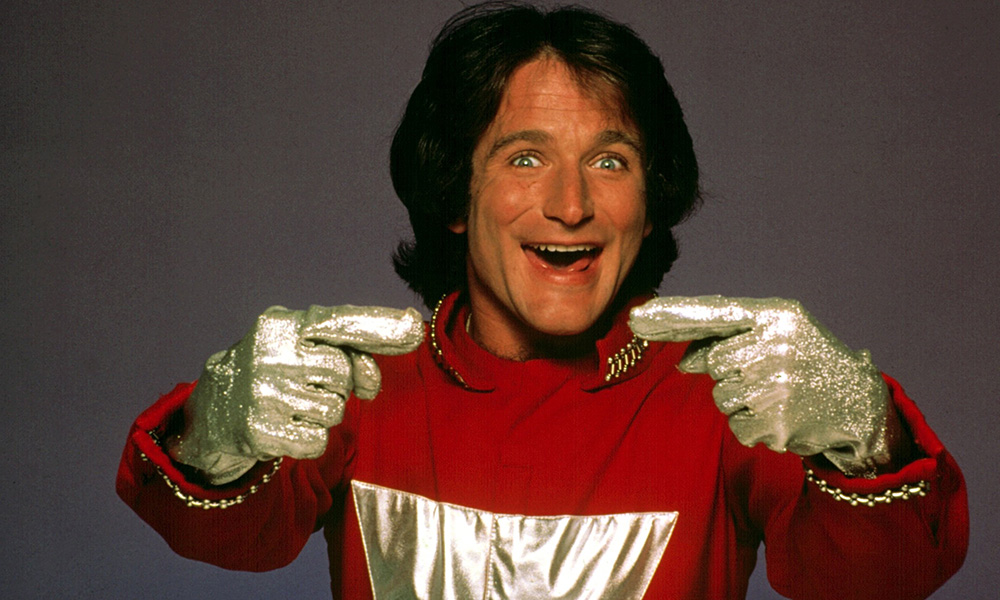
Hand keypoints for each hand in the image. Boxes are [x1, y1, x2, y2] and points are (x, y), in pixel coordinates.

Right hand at [167, 305, 424, 483]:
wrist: (216, 406)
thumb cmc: (278, 370)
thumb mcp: (306, 347)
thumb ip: (350, 351)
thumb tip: (372, 380)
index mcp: (283, 324)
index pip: (338, 323)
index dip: (379, 326)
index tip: (414, 327)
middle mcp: (269, 354)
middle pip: (342, 374)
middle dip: (336, 384)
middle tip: (308, 385)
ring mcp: (261, 393)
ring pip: (333, 410)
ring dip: (323, 413)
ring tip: (294, 406)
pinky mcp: (257, 432)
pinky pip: (317, 441)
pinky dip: (310, 440)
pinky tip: (287, 427)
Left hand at [629, 296, 891, 475]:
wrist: (858, 403)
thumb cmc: (805, 362)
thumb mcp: (774, 340)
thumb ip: (728, 342)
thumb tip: (679, 362)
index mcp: (777, 316)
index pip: (713, 313)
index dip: (672, 316)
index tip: (636, 319)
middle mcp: (777, 345)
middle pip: (715, 363)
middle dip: (733, 373)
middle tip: (769, 377)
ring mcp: (778, 385)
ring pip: (722, 397)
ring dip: (742, 402)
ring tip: (778, 397)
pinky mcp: (777, 422)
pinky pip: (737, 426)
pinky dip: (754, 427)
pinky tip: (782, 418)